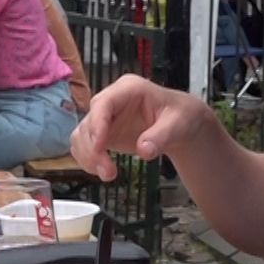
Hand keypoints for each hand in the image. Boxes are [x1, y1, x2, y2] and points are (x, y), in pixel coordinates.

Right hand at [68, 74, 211, 180]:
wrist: (181, 125)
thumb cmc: (180, 116)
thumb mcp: (178, 124)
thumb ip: (161, 136)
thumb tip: (144, 150)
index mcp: (129, 88)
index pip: (104, 103)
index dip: (97, 125)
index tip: (99, 148)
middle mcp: (112, 100)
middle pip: (89, 122)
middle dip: (93, 149)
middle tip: (108, 171)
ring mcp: (105, 117)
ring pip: (82, 136)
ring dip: (89, 157)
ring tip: (108, 174)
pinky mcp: (102, 132)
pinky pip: (85, 146)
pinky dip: (89, 160)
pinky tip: (103, 170)